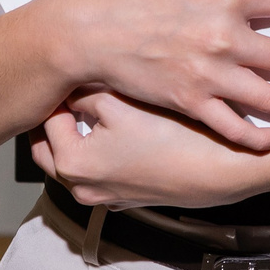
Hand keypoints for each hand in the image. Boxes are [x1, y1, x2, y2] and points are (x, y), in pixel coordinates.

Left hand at [31, 89, 265, 208]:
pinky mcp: (127, 196)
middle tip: (62, 88)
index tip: (60, 72)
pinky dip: (95, 152)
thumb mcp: (122, 101)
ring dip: (73, 135)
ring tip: (85, 102)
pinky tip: (112, 128)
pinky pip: (98, 172)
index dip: (54, 91)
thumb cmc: (176, 138)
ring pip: (73, 161)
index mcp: (74, 164)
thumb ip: (85, 91)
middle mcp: (83, 187)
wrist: (223, 169)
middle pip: (49, 148)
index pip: (46, 120)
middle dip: (53, 118)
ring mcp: (105, 195)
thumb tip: (68, 82)